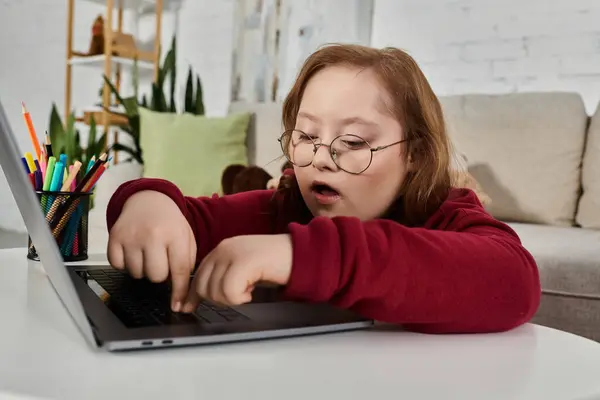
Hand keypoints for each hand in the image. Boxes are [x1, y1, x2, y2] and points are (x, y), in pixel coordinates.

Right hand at [107, 190, 196, 310]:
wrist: (148, 201)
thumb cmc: (170, 224)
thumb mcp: (186, 238)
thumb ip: (186, 263)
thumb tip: (181, 297)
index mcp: (175, 235)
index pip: (179, 270)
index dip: (179, 292)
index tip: (178, 306)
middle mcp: (152, 235)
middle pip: (156, 276)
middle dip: (160, 274)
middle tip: (161, 261)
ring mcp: (131, 236)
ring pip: (137, 274)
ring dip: (143, 269)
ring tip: (148, 253)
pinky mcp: (114, 238)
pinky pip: (118, 267)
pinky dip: (126, 264)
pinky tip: (134, 252)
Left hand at [182, 234, 292, 310]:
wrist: (300, 255)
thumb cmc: (275, 264)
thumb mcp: (244, 269)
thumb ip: (223, 276)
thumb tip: (199, 297)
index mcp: (222, 249)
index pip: (198, 275)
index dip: (192, 295)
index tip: (187, 308)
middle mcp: (224, 248)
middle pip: (203, 286)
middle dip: (219, 299)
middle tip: (239, 295)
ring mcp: (232, 254)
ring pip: (215, 291)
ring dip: (232, 299)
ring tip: (248, 290)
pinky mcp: (243, 262)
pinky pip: (229, 292)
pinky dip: (241, 298)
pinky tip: (252, 291)